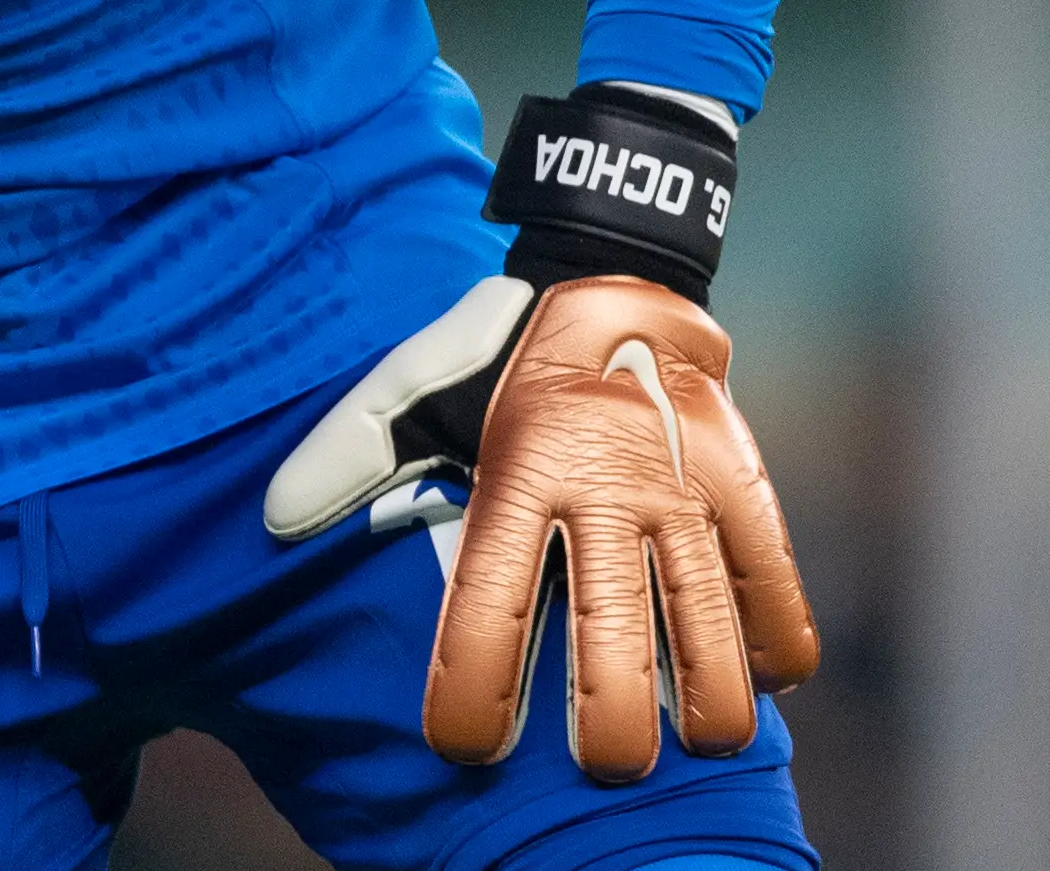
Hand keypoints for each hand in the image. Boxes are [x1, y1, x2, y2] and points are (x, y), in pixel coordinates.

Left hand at [263, 90, 817, 783]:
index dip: (479, 689)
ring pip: (708, 627)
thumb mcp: (410, 391)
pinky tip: (756, 677)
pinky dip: (773, 647)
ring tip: (693, 740)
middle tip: (606, 766)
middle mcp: (601, 481)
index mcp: (516, 470)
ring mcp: (682, 485)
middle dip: (611, 726)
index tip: (465, 748)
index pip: (491, 599)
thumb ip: (346, 454)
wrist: (615, 283)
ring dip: (707, 704)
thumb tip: (276, 517)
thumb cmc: (498, 364)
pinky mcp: (745, 481)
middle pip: (612, 636)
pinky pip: (774, 588)